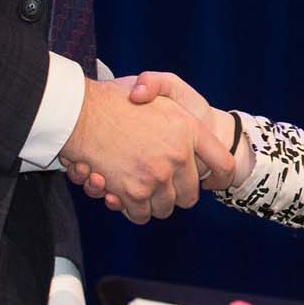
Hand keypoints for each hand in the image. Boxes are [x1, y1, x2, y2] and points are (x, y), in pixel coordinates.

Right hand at [59, 78, 226, 222]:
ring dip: (152, 203)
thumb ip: (189, 115)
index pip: (223, 164)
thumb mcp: (162, 90)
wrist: (80, 110)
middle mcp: (179, 156)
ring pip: (164, 208)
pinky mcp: (135, 193)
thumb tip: (194, 142)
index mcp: (190, 130)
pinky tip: (118, 194)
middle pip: (190, 196)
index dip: (221, 176)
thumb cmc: (118, 97)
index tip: (214, 181)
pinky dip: (131, 209)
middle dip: (177, 194)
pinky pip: (140, 214)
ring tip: (138, 188)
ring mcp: (157, 176)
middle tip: (162, 185)